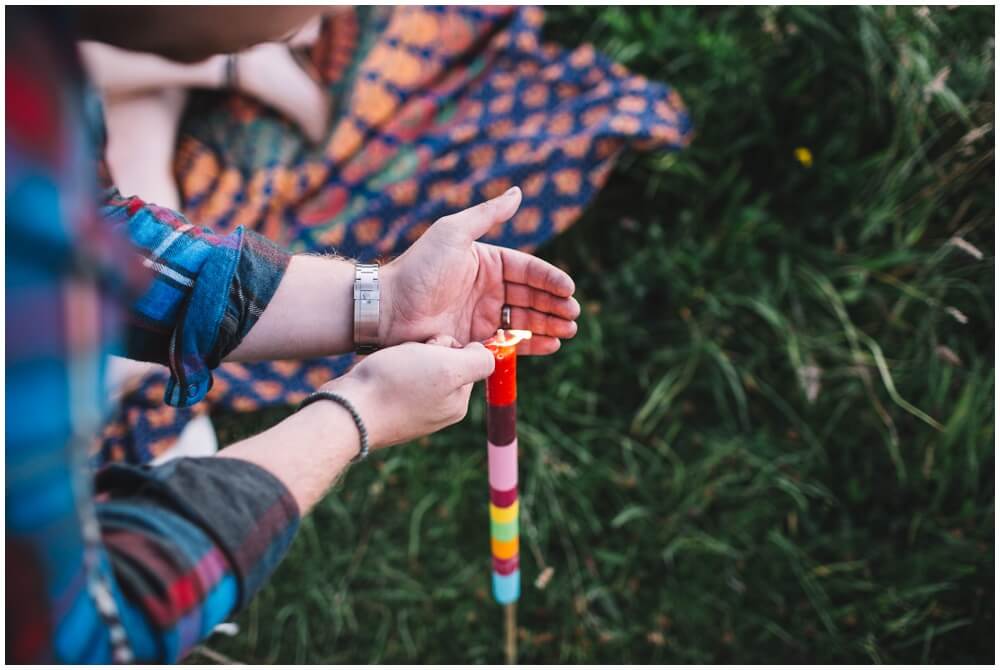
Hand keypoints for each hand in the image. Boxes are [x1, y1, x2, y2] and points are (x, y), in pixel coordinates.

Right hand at [320, 336, 494, 448]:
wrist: (346, 410)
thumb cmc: (395, 385)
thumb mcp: (448, 369)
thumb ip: (478, 362)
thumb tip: (483, 353)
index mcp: (457, 403)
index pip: (467, 358)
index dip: (448, 345)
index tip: (431, 351)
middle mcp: (439, 411)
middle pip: (444, 362)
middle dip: (426, 351)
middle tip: (408, 359)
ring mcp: (413, 411)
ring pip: (419, 366)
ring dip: (407, 357)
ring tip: (391, 365)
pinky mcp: (389, 407)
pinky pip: (398, 376)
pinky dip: (390, 367)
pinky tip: (380, 373)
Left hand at [380, 187, 580, 355]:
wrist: (388, 308)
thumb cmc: (419, 268)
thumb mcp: (453, 233)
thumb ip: (487, 215)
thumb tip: (519, 192)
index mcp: (487, 262)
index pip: (528, 270)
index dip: (550, 279)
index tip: (568, 288)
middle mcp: (489, 288)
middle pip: (532, 296)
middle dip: (556, 305)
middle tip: (574, 314)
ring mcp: (483, 315)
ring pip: (525, 320)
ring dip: (550, 325)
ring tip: (569, 331)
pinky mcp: (475, 340)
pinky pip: (510, 343)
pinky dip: (532, 345)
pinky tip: (551, 346)